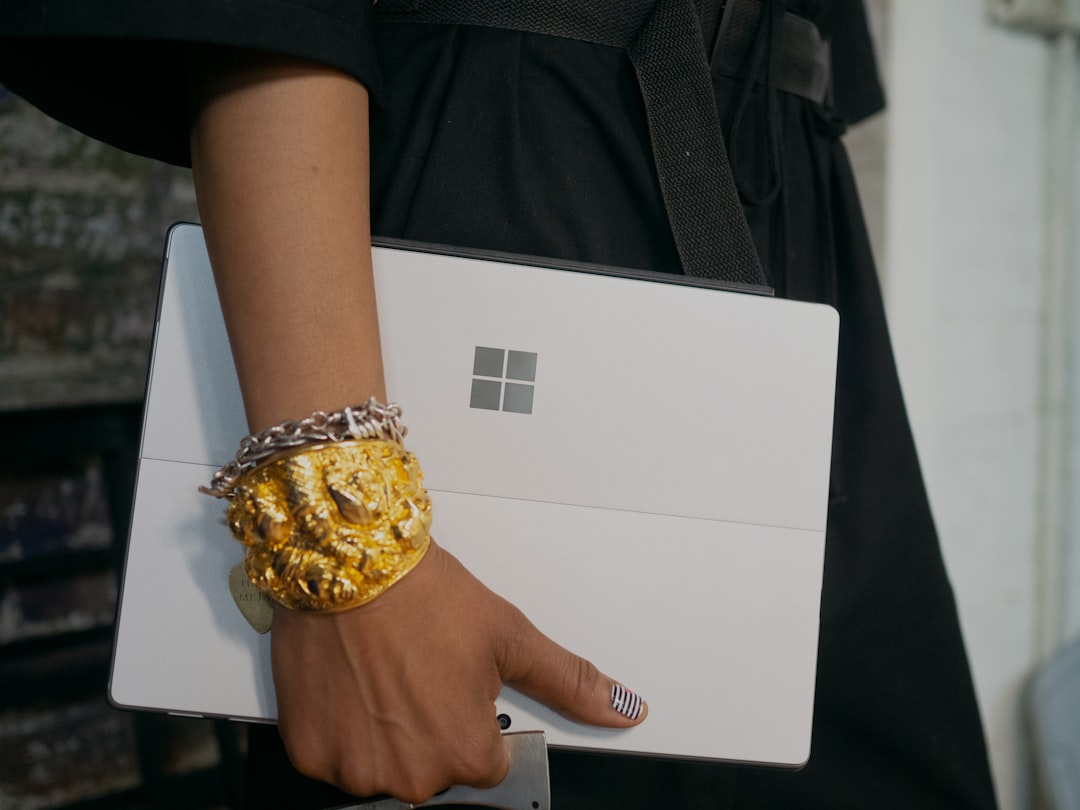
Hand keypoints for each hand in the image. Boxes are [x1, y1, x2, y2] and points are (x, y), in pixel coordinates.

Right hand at [270, 541, 646, 802]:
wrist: (349, 561)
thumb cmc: (424, 595)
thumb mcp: (510, 635)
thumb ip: (570, 683)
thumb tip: (625, 709)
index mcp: (466, 752)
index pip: (487, 765)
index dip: (474, 718)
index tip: (457, 684)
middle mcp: (410, 774)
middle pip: (435, 770)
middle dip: (432, 729)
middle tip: (420, 672)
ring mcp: (355, 768)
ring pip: (384, 767)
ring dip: (386, 733)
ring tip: (384, 674)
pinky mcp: (309, 753)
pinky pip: (336, 758)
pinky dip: (342, 729)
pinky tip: (352, 685)